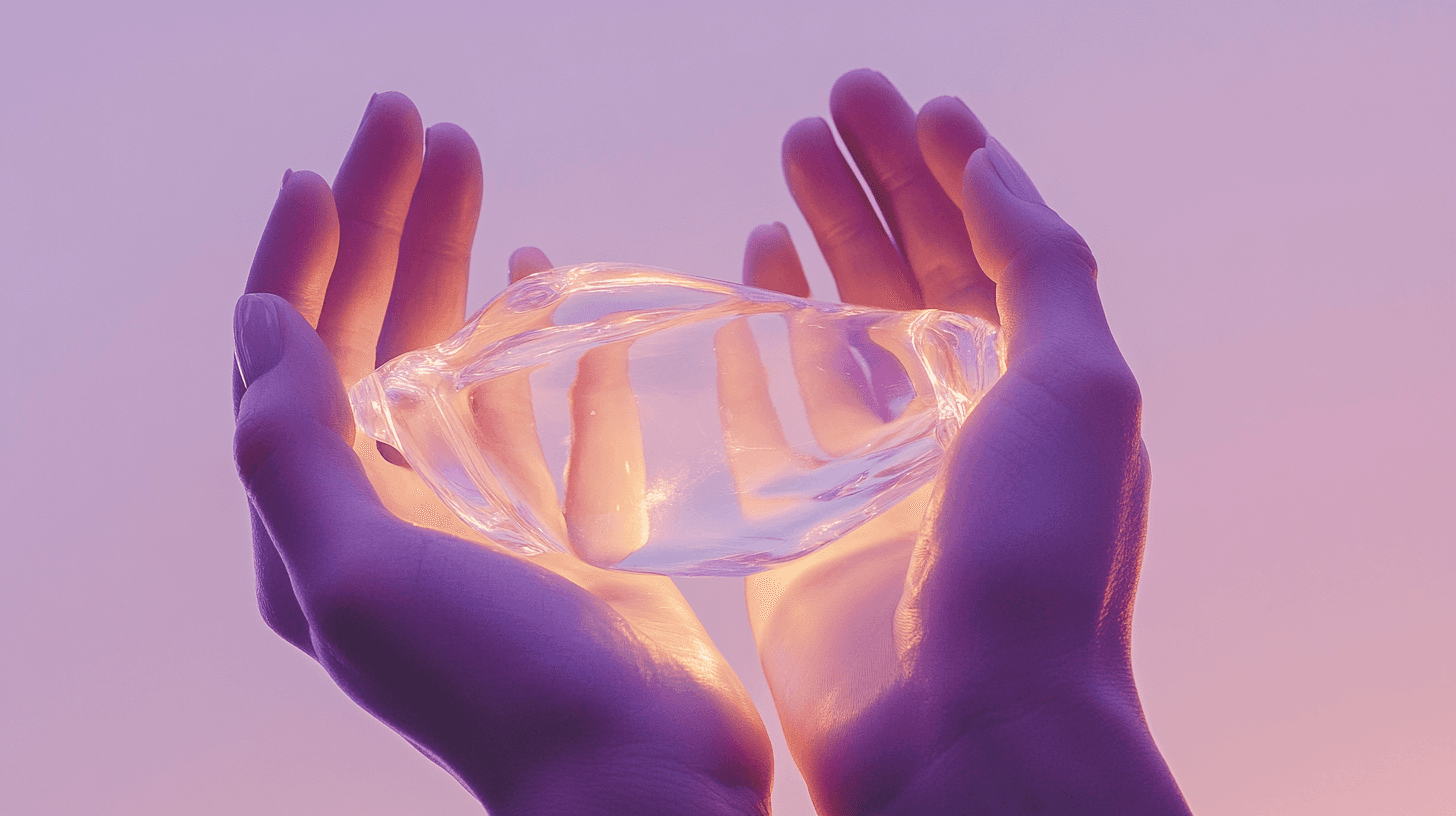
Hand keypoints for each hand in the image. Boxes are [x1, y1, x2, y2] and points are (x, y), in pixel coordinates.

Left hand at [231, 93, 770, 814]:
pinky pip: (534, 408)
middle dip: (386, 227)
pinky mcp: (557, 523)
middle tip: (423, 127)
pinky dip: (532, 341)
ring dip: (452, 264)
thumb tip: (257, 320)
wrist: (643, 781)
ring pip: (447, 360)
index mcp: (321, 523)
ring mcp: (476, 517)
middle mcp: (386, 514)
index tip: (336, 166)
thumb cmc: (506, 690)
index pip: (290, 358)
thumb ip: (292, 451)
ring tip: (476, 171)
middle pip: (370, 339)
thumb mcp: (360, 574)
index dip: (303, 253)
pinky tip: (545, 279)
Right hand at [740, 70, 1190, 814]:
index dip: (948, 168)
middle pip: (911, 272)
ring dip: (818, 242)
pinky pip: (778, 404)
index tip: (902, 101)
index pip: (989, 248)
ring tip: (786, 162)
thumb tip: (992, 161)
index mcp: (1034, 386)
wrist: (963, 733)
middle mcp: (961, 420)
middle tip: (825, 105)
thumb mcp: (1079, 387)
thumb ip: (1043, 266)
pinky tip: (748, 270)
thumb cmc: (1036, 562)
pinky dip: (763, 335)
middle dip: (873, 185)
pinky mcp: (806, 514)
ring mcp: (880, 466)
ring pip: (843, 326)